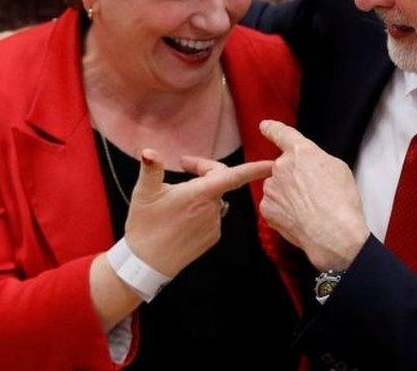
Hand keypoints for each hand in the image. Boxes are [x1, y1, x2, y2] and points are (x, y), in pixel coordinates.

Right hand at [123, 149, 271, 276]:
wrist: (147, 264)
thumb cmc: (144, 226)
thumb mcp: (144, 193)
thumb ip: (151, 169)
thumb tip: (149, 151)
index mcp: (199, 194)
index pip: (234, 177)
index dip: (254, 169)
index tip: (272, 164)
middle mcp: (212, 209)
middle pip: (220, 181)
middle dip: (206, 170)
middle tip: (184, 165)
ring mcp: (214, 224)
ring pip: (215, 198)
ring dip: (204, 192)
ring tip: (179, 196)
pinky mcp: (213, 237)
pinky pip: (213, 215)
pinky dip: (203, 209)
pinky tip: (184, 216)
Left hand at [258, 120, 369, 270]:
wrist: (333, 233)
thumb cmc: (341, 202)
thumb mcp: (339, 169)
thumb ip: (318, 160)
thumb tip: (310, 166)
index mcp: (301, 152)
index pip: (283, 134)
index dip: (273, 129)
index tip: (265, 126)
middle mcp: (282, 166)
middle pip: (284, 167)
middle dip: (294, 178)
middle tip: (314, 194)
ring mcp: (272, 188)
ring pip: (278, 187)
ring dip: (288, 195)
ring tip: (309, 209)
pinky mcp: (267, 208)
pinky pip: (274, 205)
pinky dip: (284, 211)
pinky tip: (299, 218)